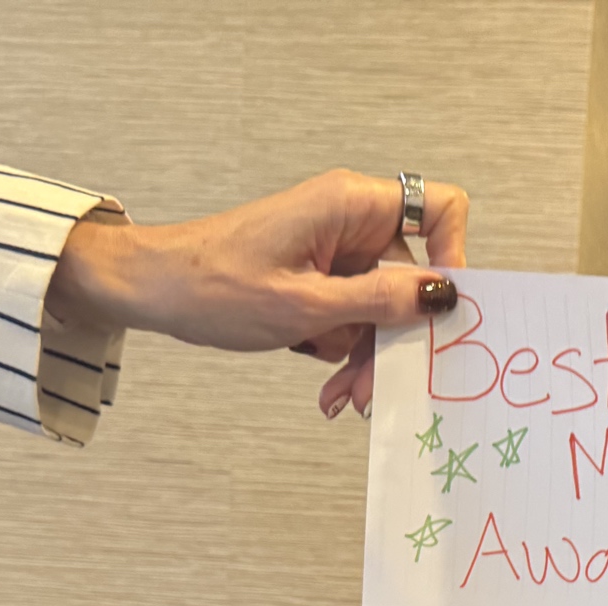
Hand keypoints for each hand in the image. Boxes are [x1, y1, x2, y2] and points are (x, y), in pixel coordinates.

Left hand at [46, 169, 466, 417]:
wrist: (153, 290)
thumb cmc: (212, 284)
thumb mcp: (304, 305)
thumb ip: (379, 301)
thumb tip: (441, 297)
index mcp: (351, 205)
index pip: (440, 208)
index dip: (454, 257)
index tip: (438, 314)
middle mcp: (351, 221)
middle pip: (411, 279)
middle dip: (397, 338)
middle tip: (375, 390)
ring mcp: (336, 252)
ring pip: (384, 309)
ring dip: (367, 358)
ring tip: (341, 398)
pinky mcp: (320, 279)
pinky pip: (355, 318)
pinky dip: (344, 354)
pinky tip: (326, 388)